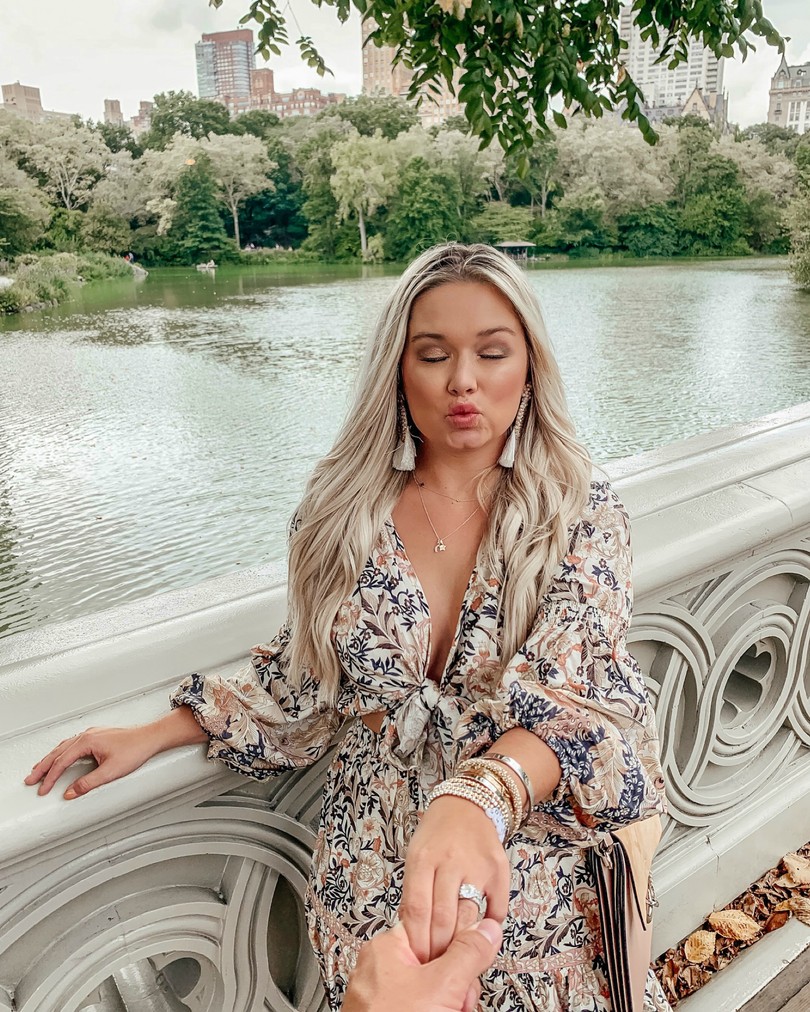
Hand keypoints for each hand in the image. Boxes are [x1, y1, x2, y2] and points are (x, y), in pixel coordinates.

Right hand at [23, 706, 206, 800]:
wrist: (151, 737)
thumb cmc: (135, 749)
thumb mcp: (111, 772)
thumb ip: (88, 783)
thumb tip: (70, 792)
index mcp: (87, 741)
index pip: (62, 762)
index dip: (50, 778)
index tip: (42, 790)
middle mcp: (87, 734)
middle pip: (58, 752)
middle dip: (43, 767)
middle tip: (31, 780)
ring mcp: (92, 734)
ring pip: (64, 747)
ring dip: (50, 759)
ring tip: (39, 769)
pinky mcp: (97, 736)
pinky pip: (72, 743)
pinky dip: (61, 752)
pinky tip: (60, 756)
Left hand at [343, 919, 501, 1011]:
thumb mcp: (439, 986)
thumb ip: (467, 953)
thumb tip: (486, 929)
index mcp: (387, 948)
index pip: (434, 926)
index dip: (459, 942)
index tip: (472, 956)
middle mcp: (384, 969)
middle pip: (440, 960)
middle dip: (458, 983)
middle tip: (458, 998)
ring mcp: (388, 997)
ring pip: (437, 989)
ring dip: (453, 1002)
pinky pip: (427, 1006)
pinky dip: (441, 1011)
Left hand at [399, 796, 510, 962]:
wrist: (467, 806)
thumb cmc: (436, 838)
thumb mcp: (416, 859)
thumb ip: (415, 895)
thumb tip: (411, 940)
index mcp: (422, 861)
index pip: (417, 912)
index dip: (418, 943)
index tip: (418, 963)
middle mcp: (449, 862)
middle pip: (443, 919)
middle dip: (439, 951)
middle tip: (438, 969)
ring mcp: (476, 865)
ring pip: (469, 917)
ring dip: (463, 945)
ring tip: (458, 961)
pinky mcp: (499, 870)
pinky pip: (497, 909)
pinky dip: (489, 927)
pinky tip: (481, 936)